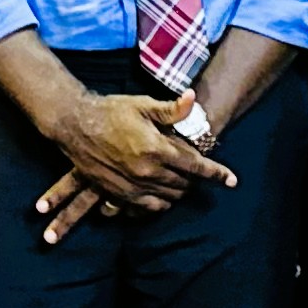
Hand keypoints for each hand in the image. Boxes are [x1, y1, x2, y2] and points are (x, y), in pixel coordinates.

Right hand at [34, 92, 234, 241]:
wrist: (75, 125)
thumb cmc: (111, 111)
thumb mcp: (143, 105)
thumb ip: (171, 109)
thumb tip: (193, 99)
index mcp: (157, 149)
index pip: (195, 166)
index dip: (216, 173)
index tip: (232, 181)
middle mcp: (147, 173)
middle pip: (183, 185)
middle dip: (194, 180)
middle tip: (196, 171)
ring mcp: (132, 187)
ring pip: (167, 200)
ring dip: (178, 193)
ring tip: (179, 182)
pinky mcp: (118, 195)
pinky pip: (146, 209)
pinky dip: (158, 204)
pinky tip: (160, 196)